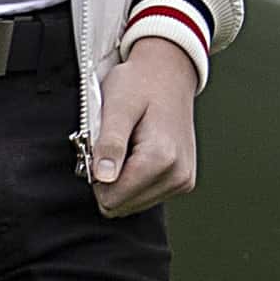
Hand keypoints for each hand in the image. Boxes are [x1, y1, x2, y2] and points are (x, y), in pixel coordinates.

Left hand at [91, 46, 200, 215]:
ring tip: (127, 147)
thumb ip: (110, 142)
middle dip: (109, 180)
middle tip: (113, 146)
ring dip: (122, 180)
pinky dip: (135, 179)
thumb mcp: (117, 106)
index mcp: (161, 158)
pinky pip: (146, 198)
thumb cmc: (139, 84)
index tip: (101, 148)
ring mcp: (183, 181)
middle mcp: (178, 175)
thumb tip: (103, 178)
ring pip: (132, 205)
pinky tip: (139, 153)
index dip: (96, 176)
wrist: (170, 74)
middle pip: (121, 206)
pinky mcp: (183, 182)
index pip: (112, 198)